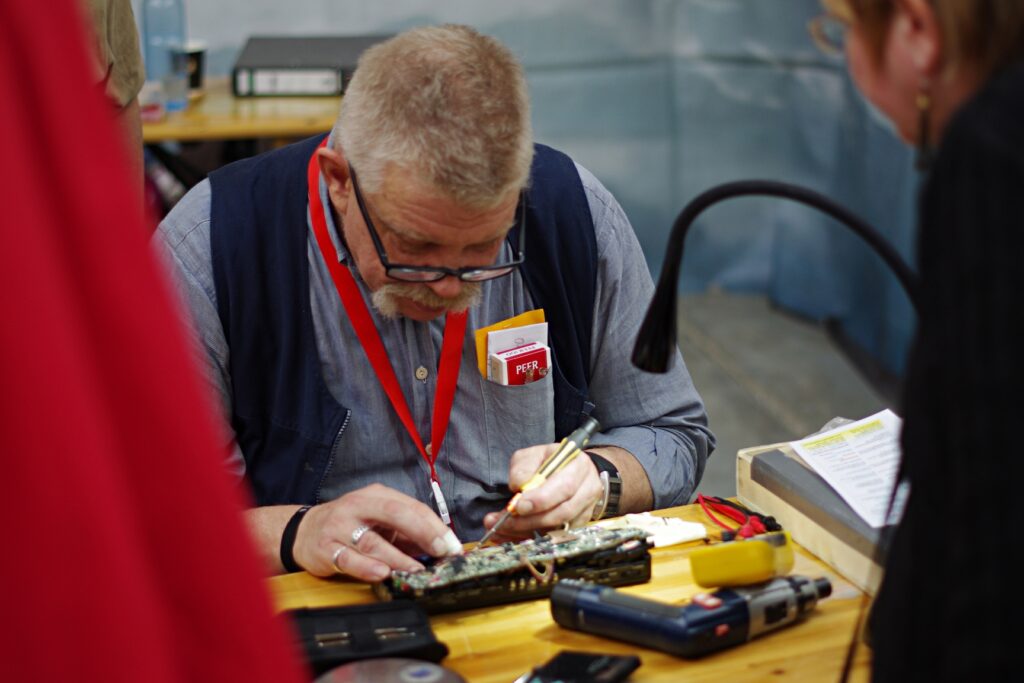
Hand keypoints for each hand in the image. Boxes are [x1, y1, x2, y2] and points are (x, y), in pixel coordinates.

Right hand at [293, 484, 461, 579]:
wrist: (305, 531)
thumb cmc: (350, 525)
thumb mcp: (379, 521)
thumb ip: (406, 532)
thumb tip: (440, 548)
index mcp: (376, 496)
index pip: (411, 506)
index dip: (434, 525)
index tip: (452, 544)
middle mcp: (358, 506)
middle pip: (395, 513)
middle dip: (422, 532)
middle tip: (441, 551)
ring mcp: (340, 526)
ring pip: (372, 541)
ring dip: (397, 557)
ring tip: (416, 569)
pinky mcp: (326, 548)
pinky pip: (348, 559)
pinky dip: (366, 567)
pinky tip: (382, 573)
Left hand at [482, 443, 603, 540]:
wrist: (569, 470)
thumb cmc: (548, 461)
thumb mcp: (532, 455)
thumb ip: (523, 468)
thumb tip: (519, 486)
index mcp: (579, 466)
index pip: (564, 486)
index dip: (541, 500)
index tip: (518, 506)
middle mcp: (588, 489)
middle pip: (564, 512)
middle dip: (532, 520)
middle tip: (505, 522)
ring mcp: (587, 509)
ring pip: (560, 528)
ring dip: (530, 531)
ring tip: (505, 529)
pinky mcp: (580, 524)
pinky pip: (558, 537)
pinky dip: (535, 537)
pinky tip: (516, 534)